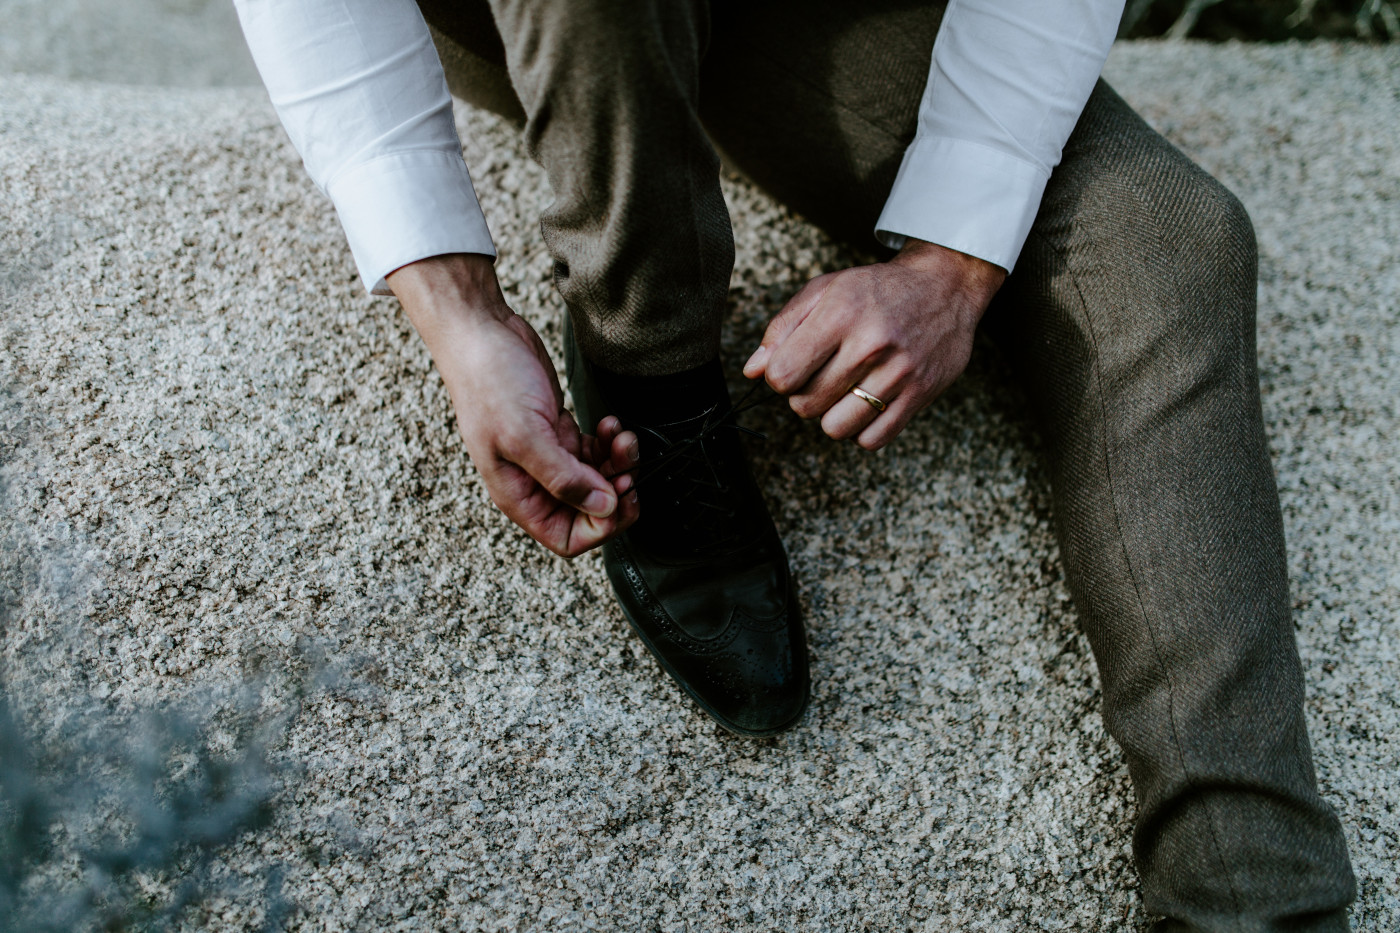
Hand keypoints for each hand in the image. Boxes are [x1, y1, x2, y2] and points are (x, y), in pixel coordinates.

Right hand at [388, 254, 639, 556]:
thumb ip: (564, 478)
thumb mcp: (525, 436)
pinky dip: (609, 443)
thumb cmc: (490, 383)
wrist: (481, 333)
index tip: (619, 496)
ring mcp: (548, 456)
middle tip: (628, 468)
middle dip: (616, 492)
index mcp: (519, 495)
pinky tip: (609, 423)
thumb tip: (604, 508)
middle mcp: (534, 482)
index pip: (567, 539)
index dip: (600, 527)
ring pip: (597, 481)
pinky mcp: (558, 431)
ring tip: (621, 436)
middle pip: (588, 512)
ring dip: (618, 464)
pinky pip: (595, 453)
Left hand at [743, 239, 1005, 449]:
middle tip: (822, 375)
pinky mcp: (921, 395)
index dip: (779, 377)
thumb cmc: (876, 289)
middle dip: (804, 396)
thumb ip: (783, 328)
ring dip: (831, 416)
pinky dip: (862, 430)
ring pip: (836, 428)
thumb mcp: (826, 290)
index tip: (793, 367)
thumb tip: (753, 370)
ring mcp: (899, 372)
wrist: (945, 286)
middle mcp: (871, 344)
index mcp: (840, 313)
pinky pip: (872, 440)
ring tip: (843, 392)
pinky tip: (866, 403)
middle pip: (806, 406)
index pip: (783, 376)